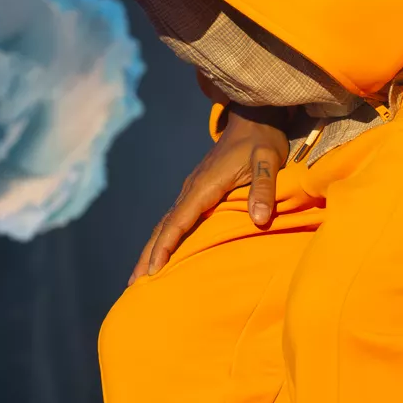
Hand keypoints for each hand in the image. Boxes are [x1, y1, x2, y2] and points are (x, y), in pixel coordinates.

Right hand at [130, 112, 288, 283]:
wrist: (252, 119)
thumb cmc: (261, 141)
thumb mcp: (267, 160)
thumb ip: (263, 188)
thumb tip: (259, 219)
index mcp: (204, 185)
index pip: (179, 220)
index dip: (166, 246)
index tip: (153, 269)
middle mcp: (191, 189)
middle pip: (164, 226)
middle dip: (148, 254)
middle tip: (134, 284)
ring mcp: (192, 190)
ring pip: (165, 223)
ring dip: (152, 249)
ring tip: (139, 276)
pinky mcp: (197, 192)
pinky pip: (175, 219)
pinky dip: (163, 238)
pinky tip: (161, 252)